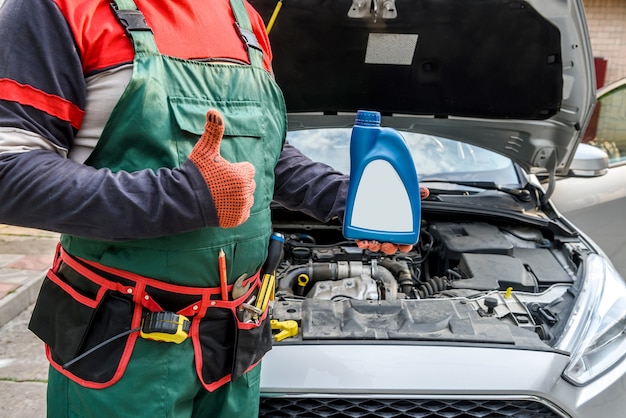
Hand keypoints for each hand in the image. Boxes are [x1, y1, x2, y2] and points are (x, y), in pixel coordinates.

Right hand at [188, 109, 255, 227]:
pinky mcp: (237, 220)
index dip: (236, 169)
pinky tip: (222, 205)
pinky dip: (235, 209)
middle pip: (248, 184)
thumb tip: (213, 111)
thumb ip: (213, 131)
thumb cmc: (196, 174)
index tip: (222, 171)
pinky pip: (243, 212)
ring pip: (246, 198)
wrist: (184, 200)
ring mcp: (241, 208)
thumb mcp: (205, 150)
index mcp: (242, 175)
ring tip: (220, 194)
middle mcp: (245, 193)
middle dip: (237, 182)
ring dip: (237, 196)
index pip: (248, 169)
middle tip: (219, 183)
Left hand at [354, 186, 427, 253]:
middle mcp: (386, 232)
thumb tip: (424, 192)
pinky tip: (362, 240)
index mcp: (398, 228)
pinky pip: (362, 239)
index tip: (405, 246)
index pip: (404, 241)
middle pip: (390, 247)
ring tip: (373, 242)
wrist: (362, 190)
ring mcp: (373, 232)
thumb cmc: (384, 196)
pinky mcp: (360, 230)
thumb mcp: (401, 194)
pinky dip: (362, 242)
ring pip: (375, 245)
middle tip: (388, 244)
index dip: (406, 246)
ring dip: (374, 246)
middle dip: (389, 248)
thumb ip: (414, 194)